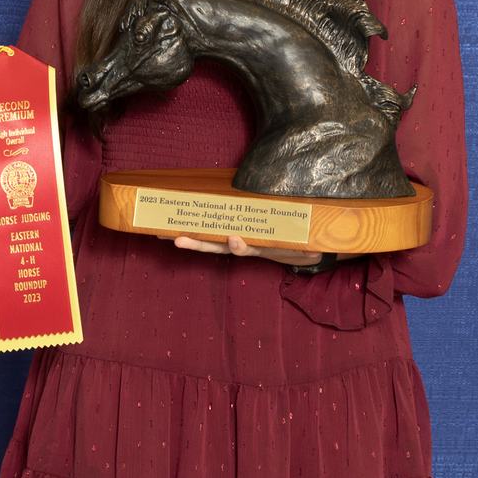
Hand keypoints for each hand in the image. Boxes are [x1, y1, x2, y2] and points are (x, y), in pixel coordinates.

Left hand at [167, 233, 324, 267]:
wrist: (293, 246)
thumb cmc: (295, 244)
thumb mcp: (299, 247)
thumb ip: (300, 248)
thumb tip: (311, 250)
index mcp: (256, 248)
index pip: (244, 248)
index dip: (238, 245)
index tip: (234, 239)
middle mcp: (240, 243)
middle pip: (215, 245)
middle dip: (196, 242)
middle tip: (176, 239)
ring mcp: (232, 238)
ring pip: (207, 239)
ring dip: (188, 237)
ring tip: (166, 235)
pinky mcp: (230, 229)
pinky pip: (210, 230)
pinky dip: (194, 228)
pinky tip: (173, 229)